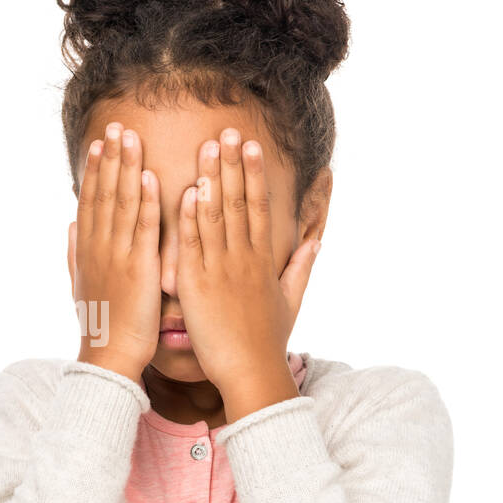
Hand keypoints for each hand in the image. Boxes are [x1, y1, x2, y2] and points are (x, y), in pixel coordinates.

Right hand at [67, 122, 161, 381]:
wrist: (109, 355)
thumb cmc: (100, 324)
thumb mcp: (80, 285)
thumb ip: (75, 252)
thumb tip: (71, 225)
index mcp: (87, 250)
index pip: (91, 200)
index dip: (95, 170)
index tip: (100, 142)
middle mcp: (99, 247)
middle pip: (104, 194)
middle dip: (111, 158)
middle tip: (116, 126)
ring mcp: (117, 256)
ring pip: (121, 204)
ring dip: (127, 168)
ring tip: (131, 138)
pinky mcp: (138, 269)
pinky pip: (142, 230)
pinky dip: (145, 203)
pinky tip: (150, 177)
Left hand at [176, 128, 321, 421]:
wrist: (251, 372)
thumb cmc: (267, 341)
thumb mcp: (290, 299)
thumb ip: (301, 266)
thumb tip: (315, 240)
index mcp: (263, 260)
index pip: (258, 206)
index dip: (254, 173)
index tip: (249, 144)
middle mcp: (244, 259)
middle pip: (239, 203)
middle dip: (232, 164)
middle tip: (226, 129)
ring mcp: (221, 271)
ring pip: (216, 217)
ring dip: (211, 180)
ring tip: (207, 148)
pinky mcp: (198, 287)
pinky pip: (193, 247)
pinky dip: (190, 219)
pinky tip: (188, 192)